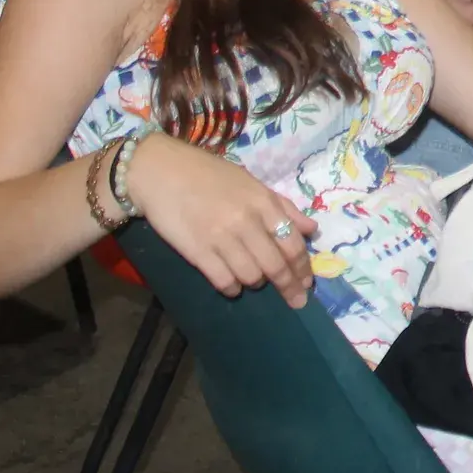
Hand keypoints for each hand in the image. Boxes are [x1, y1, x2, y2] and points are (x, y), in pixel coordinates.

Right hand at [125, 133, 317, 307]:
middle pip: (276, 265)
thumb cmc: (209, 175)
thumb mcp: (251, 183)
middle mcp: (247, 222)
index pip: (293, 243)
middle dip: (289, 287)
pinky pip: (224, 281)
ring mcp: (222, 238)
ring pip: (252, 276)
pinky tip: (233, 284)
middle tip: (296, 301)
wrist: (162, 172)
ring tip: (254, 280)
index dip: (302, 268)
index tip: (307, 283)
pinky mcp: (197, 252)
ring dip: (257, 283)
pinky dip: (233, 288)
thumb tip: (311, 230)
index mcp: (264, 202)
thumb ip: (283, 207)